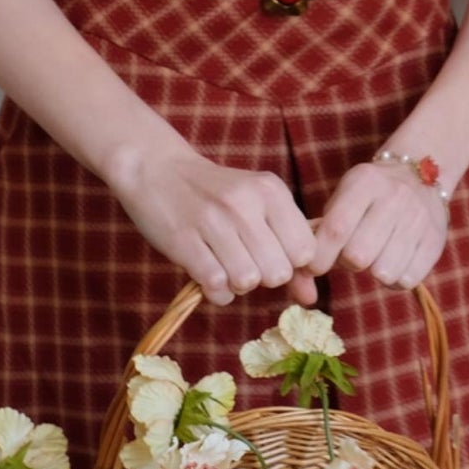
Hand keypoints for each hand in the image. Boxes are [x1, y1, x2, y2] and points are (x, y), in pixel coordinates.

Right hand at [114, 146, 320, 309]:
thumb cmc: (216, 193)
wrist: (157, 169)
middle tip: (247, 260)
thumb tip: (311, 299)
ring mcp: (213, 221)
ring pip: (247, 281)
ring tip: (226, 266)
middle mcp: (245, 204)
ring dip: (238, 284)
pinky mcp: (183, 241)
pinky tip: (210, 275)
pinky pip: (215, 286)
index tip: (272, 254)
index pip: (305, 251)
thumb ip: (288, 245)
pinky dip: (216, 292)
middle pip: (278, 273)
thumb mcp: (258, 203)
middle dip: (264, 277)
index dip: (290, 262)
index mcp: (270, 191)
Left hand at [305, 159, 450, 291]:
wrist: (420, 174)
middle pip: (358, 256)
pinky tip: (394, 261)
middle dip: (347, 263)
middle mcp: (395, 197)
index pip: (336, 229)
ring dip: (372, 272)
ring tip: (374, 256)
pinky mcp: (436, 240)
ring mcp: (419, 218)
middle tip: (350, 255)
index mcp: (365, 182)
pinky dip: (395, 279)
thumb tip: (300, 271)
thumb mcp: (344, 196)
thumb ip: (321, 229)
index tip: (314, 266)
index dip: (320, 256)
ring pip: (383, 272)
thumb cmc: (369, 194)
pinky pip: (407, 279)